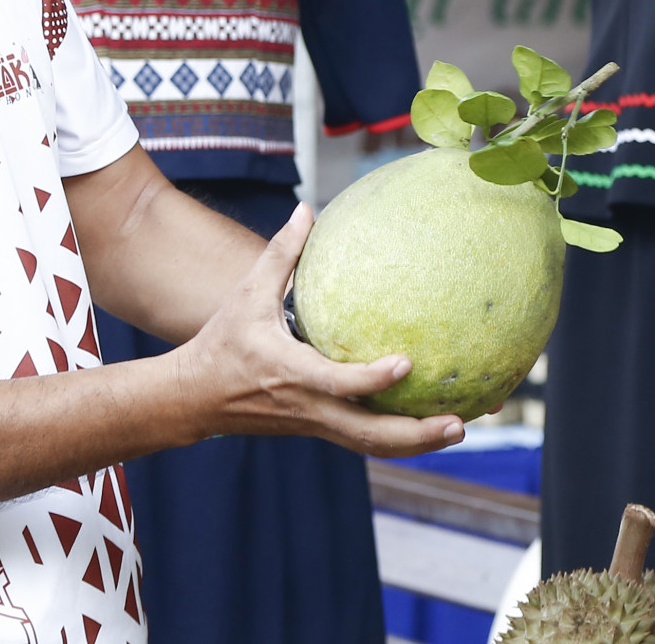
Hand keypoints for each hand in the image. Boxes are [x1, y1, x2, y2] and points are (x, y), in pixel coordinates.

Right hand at [170, 204, 464, 456]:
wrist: (195, 399)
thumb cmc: (223, 341)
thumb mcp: (246, 295)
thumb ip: (279, 255)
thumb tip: (307, 209)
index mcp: (291, 372)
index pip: (338, 383)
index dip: (373, 378)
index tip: (408, 362)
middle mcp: (309, 406)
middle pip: (368, 434)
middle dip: (415, 434)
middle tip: (459, 422)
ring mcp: (315, 424)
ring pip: (370, 445)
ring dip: (415, 443)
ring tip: (458, 428)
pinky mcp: (319, 429)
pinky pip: (363, 440)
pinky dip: (397, 439)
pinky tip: (428, 426)